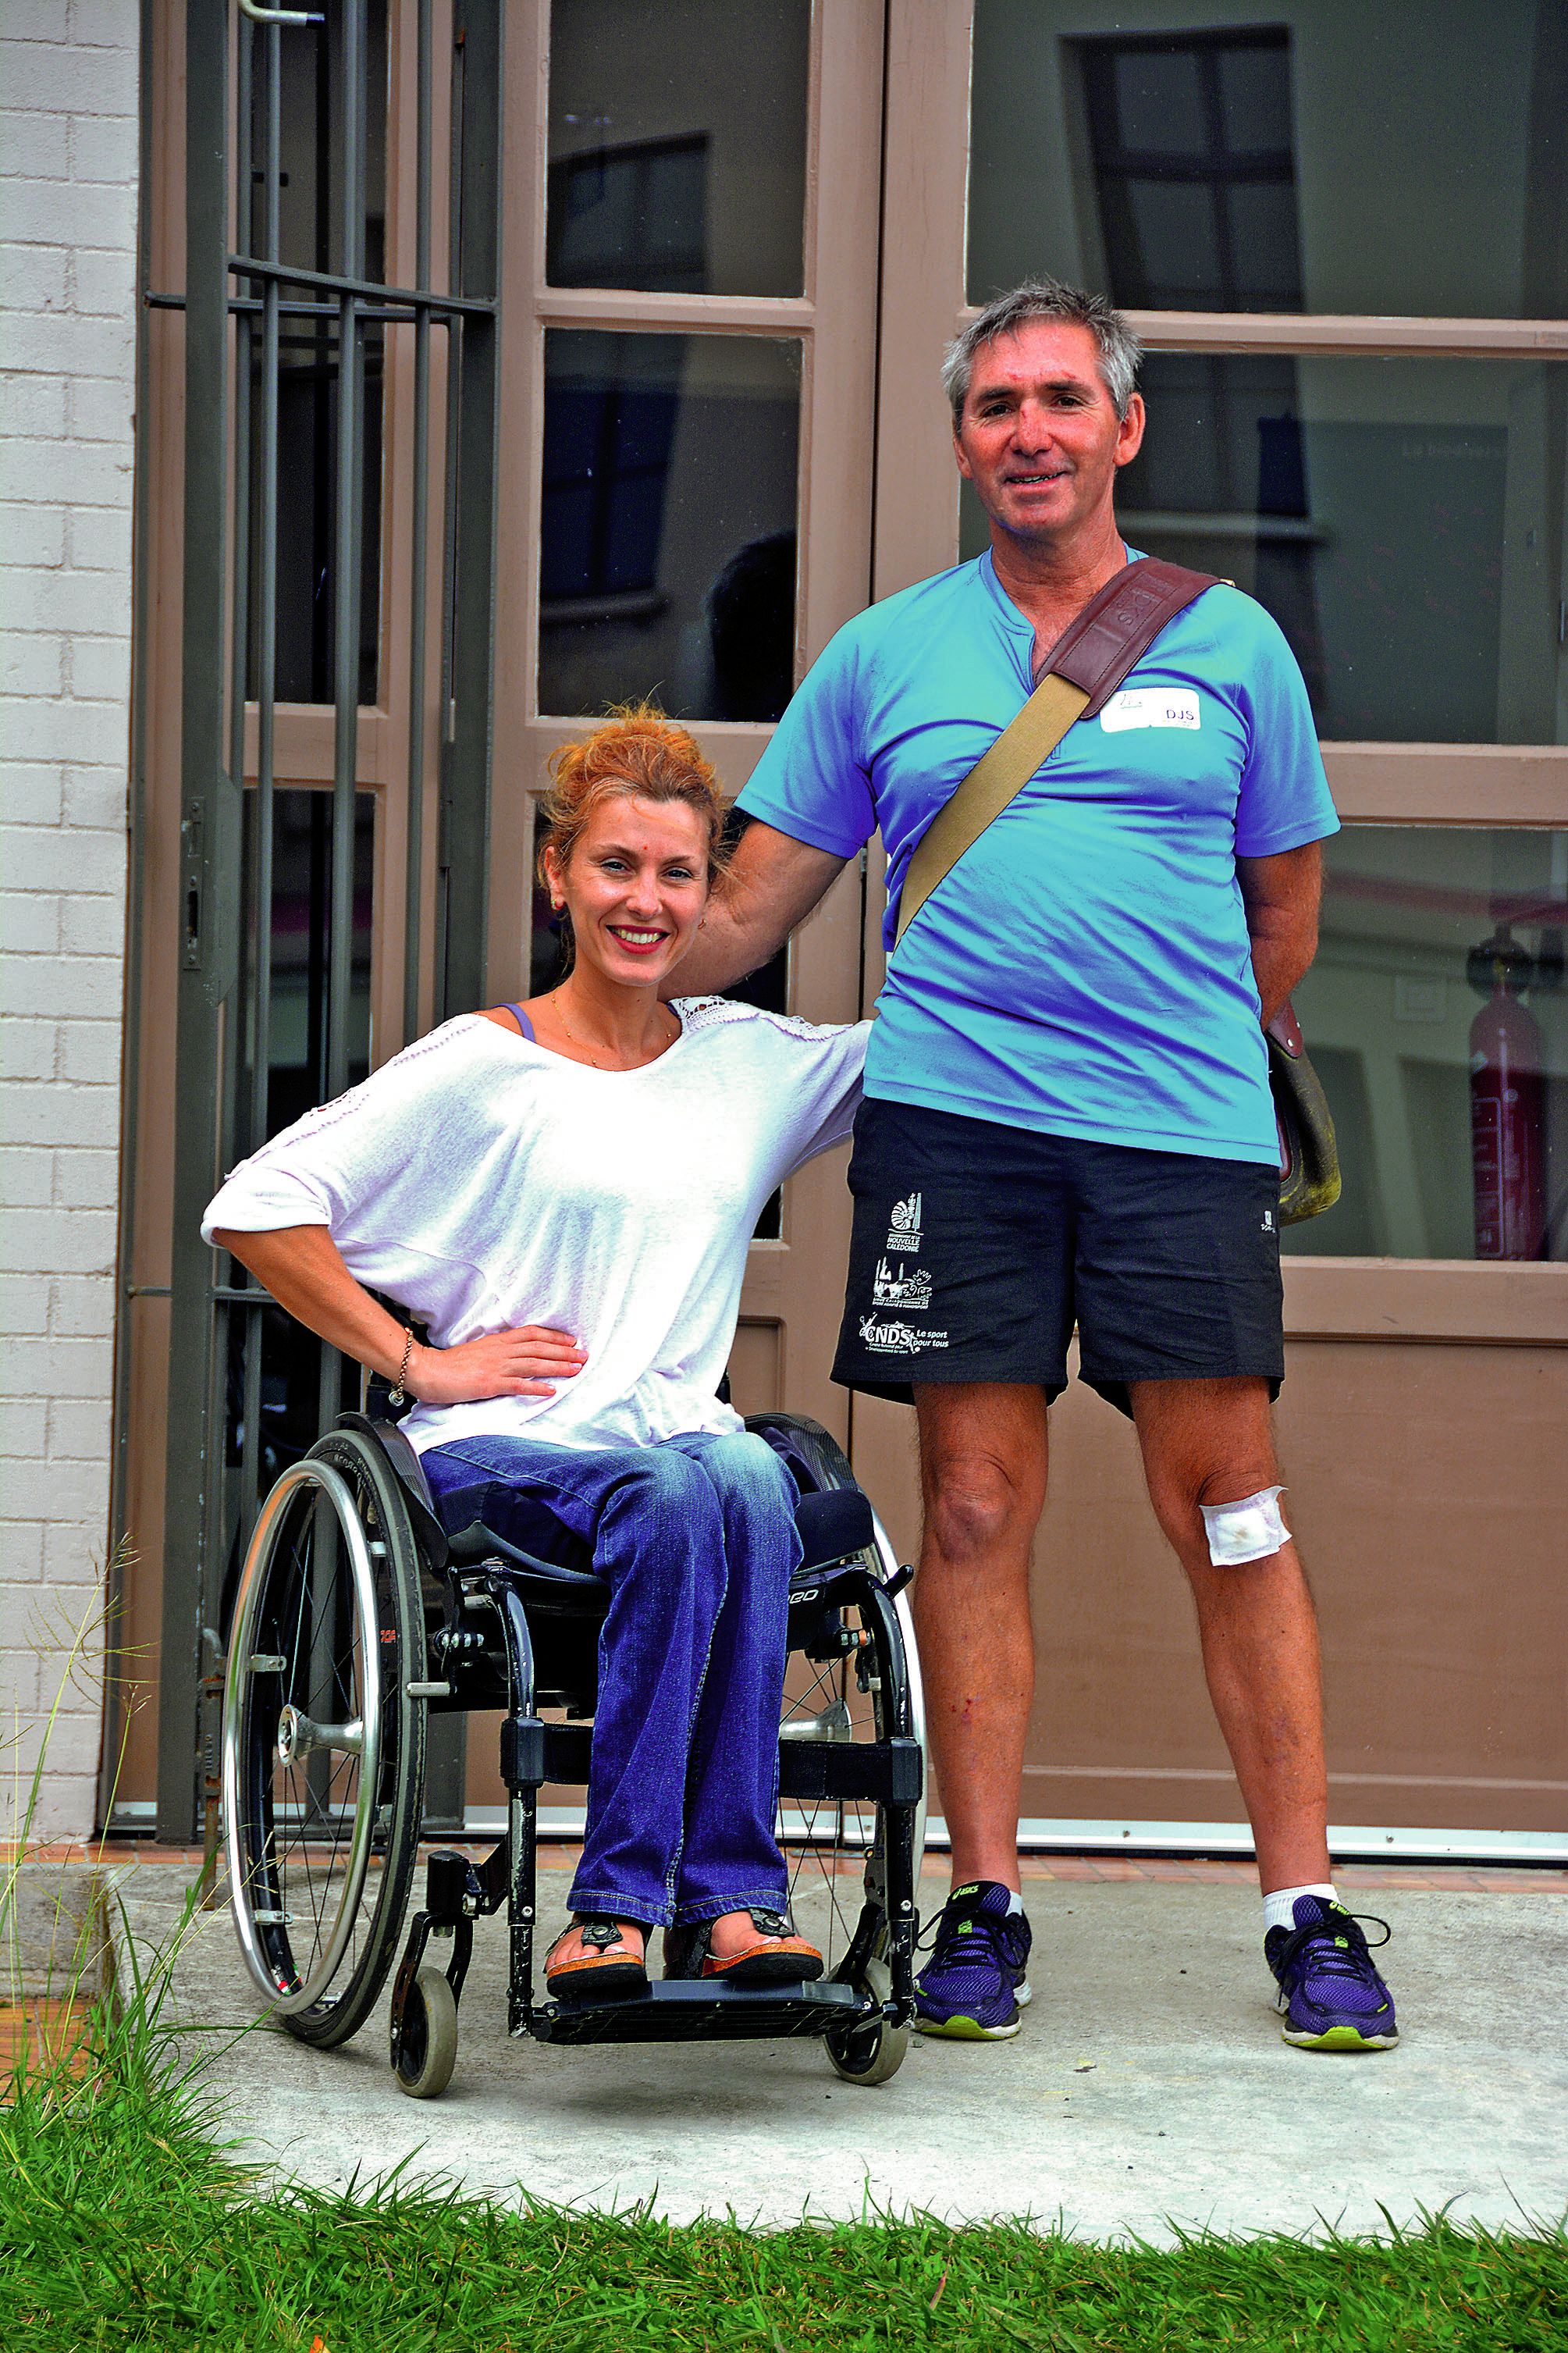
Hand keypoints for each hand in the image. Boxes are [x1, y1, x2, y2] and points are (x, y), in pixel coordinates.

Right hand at [406, 1325, 586, 1404]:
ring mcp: (496, 1367)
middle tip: (584, 1356)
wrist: (426, 1370)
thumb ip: (496, 1351)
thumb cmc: (449, 1363)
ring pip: (534, 1364)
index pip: (531, 1334)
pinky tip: (552, 1390)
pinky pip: (517, 1385)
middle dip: (564, 1352)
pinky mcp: (489, 1384)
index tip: (572, 1340)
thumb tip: (513, 1354)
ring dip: (558, 1366)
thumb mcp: (477, 1350)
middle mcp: (500, 1351)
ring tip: (577, 1369)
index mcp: (497, 1341)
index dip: (554, 1336)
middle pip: (538, 1348)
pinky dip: (536, 1387)